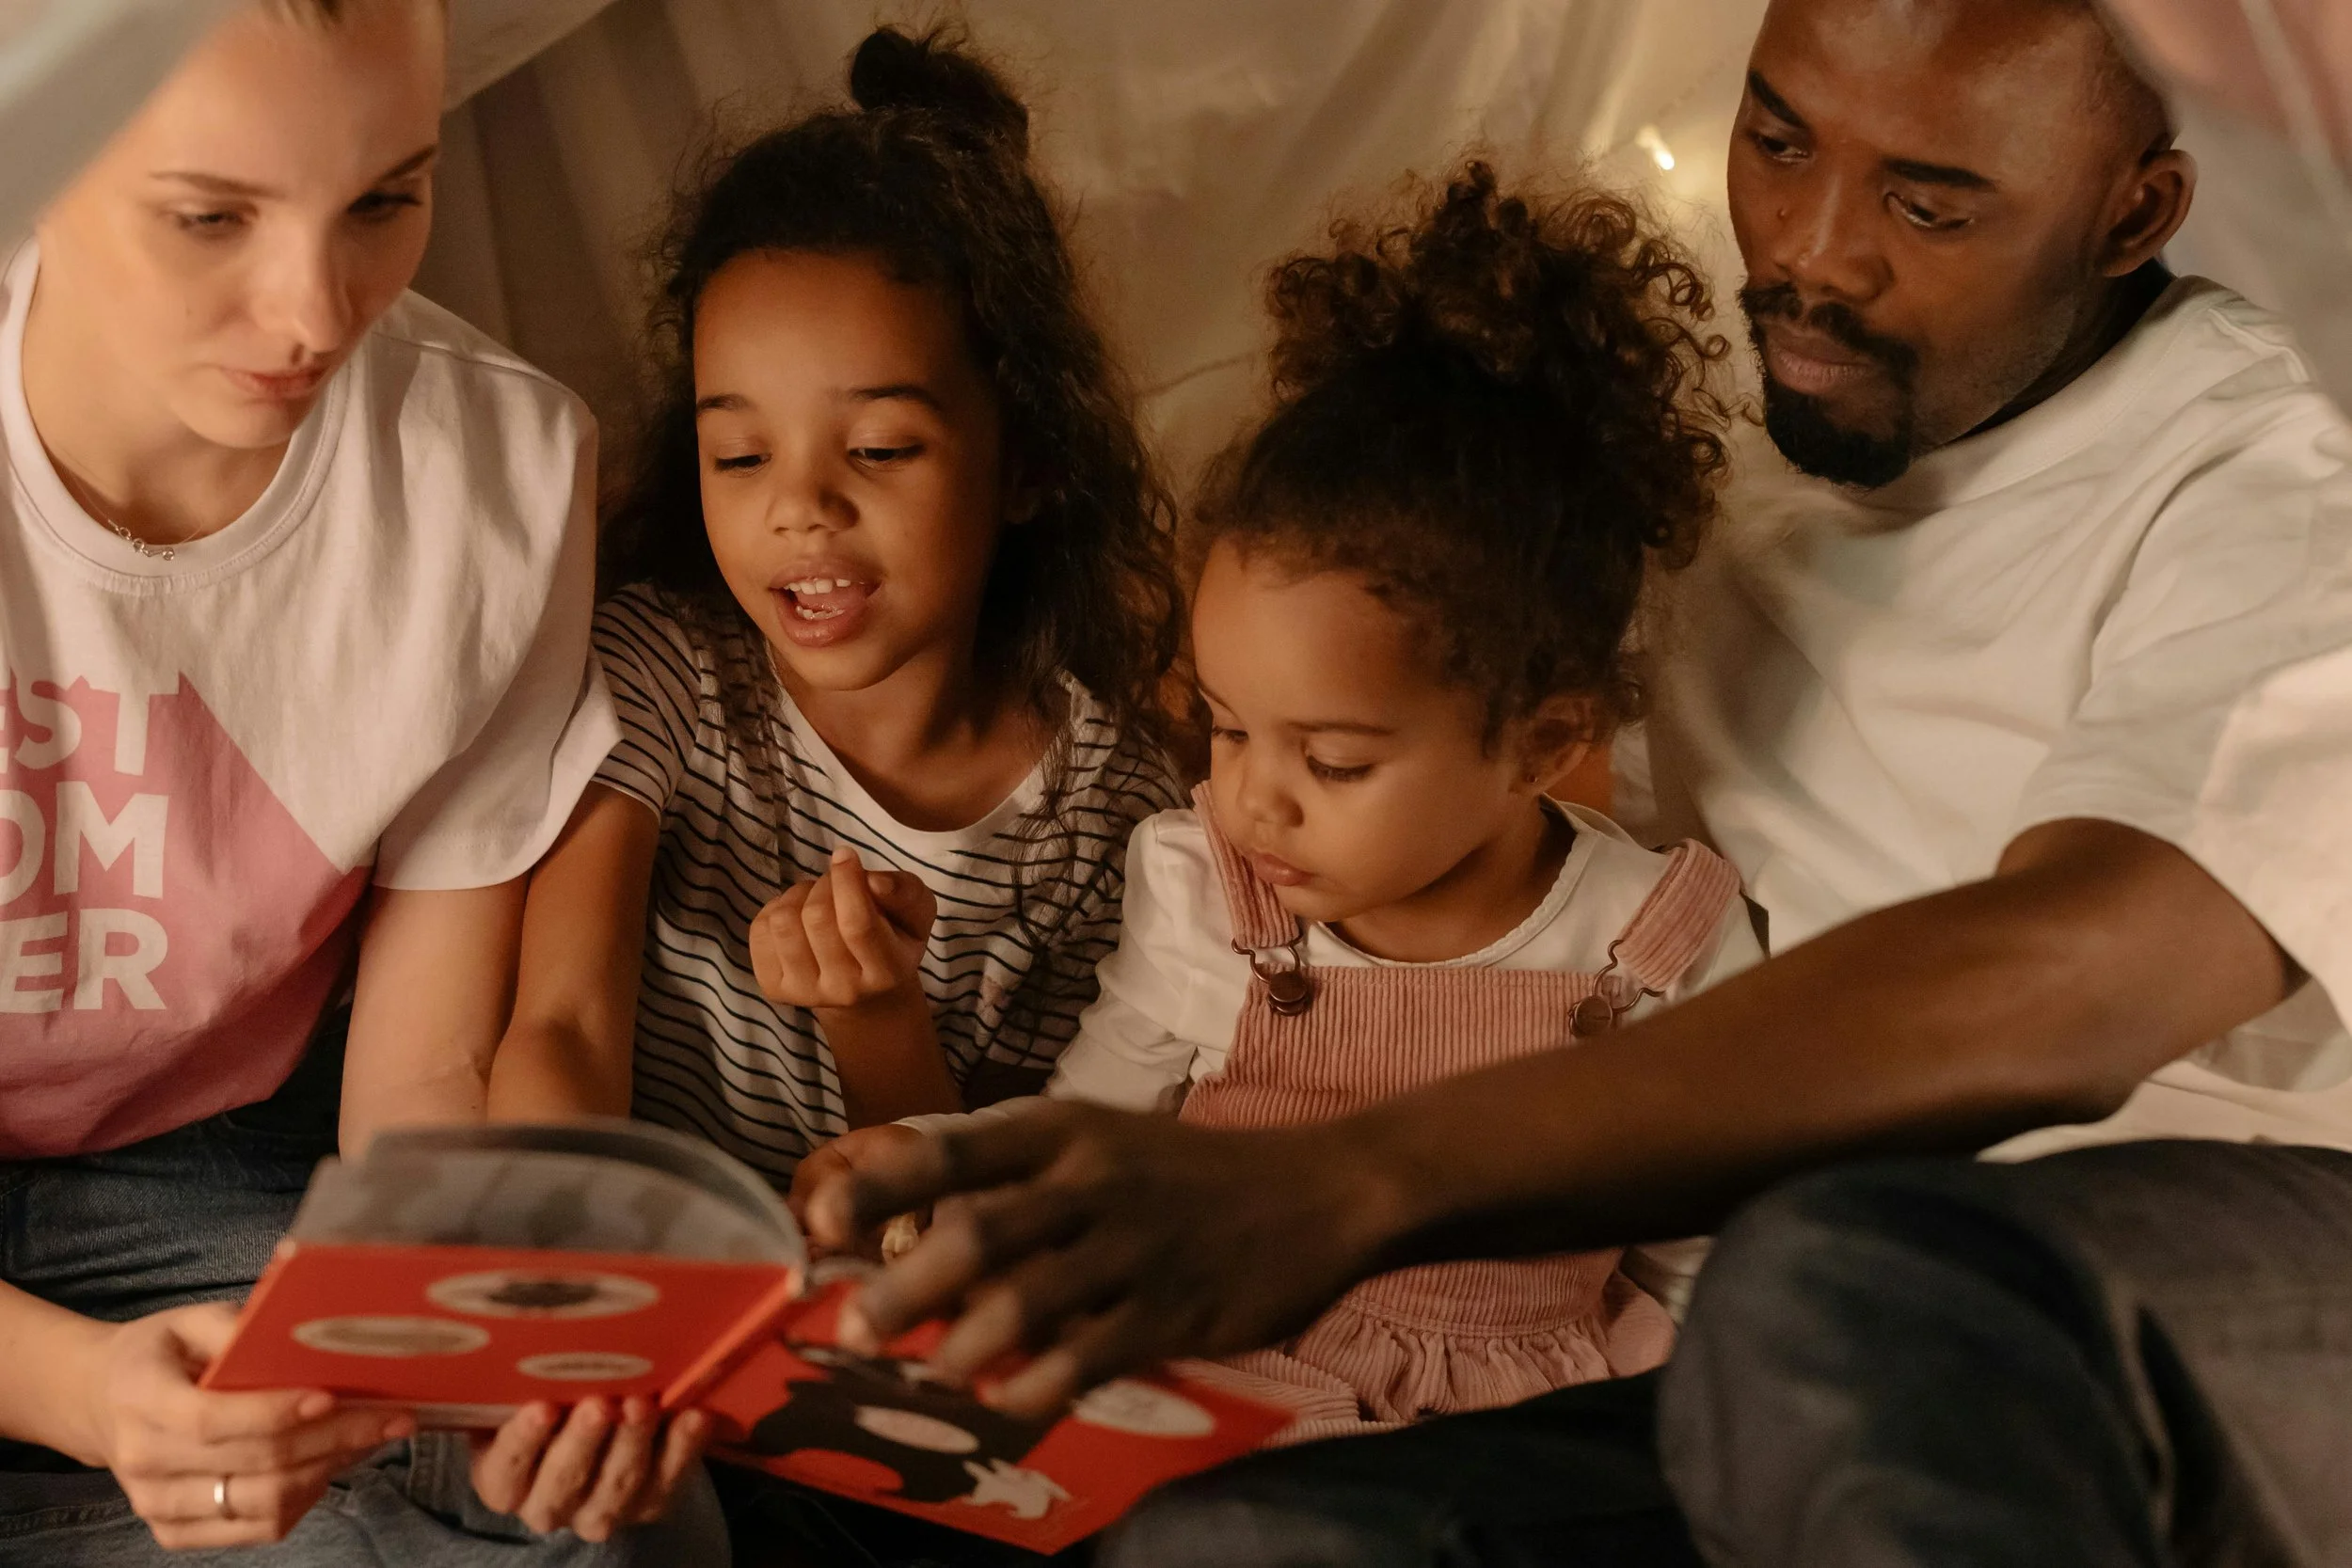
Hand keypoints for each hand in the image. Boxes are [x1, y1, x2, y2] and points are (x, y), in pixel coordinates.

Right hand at [83, 1303, 410, 1548]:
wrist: (102, 1402)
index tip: (332, 1395)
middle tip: (390, 1416)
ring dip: (329, 1469)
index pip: (212, 1419)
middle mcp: (144, 1461)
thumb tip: (305, 1332)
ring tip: (372, 1438)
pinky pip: (256, 1528)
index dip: (275, 1412)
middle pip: (254, 1463)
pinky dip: (305, 1500)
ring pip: (263, 1502)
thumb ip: (238, 1328)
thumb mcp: (190, 1320)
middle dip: (334, 1438)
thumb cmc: (161, 1353)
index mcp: (141, 1399)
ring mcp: (157, 1505)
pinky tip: (332, 1465)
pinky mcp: (176, 1532)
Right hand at [470, 1397, 709, 1540]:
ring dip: (632, 1442)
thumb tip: (531, 1332)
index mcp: (504, 1481)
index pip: (507, 1468)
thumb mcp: (522, 1393)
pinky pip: (668, 1480)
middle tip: (600, 1404)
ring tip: (643, 1404)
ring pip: (617, 1486)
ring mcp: (601, 1510)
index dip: (524, 1440)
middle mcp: (548, 1505)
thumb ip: (521, 1380)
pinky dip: (682, 1447)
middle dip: (584, 1442)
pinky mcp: (649, 1503)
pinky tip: (692, 1416)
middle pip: (564, 1482)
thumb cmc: (548, 1399)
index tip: (542, 1407)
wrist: (594, 1430)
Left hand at [751, 848, 935, 1012]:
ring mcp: (805, 993)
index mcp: (887, 972)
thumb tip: (873, 882)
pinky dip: (776, 909)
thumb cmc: (893, 940)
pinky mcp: (774, 988)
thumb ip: (905, 893)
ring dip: (799, 894)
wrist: (866, 994)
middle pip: (817, 918)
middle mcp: (845, 990)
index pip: (857, 923)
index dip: (846, 881)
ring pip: (783, 923)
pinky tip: (798, 916)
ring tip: (818, 898)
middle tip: (837, 881)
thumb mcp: (916, 913)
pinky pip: (759, 930)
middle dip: (824, 883)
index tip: (845, 855)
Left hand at [797, 1102, 1403, 1416]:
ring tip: (932, 1374)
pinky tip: (1010, 1404)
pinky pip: (1087, 1358)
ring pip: (1025, 1304)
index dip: (880, 1184)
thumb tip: (912, 1233)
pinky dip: (1036, 1389)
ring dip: (961, 1348)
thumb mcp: (1101, 1145)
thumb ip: (1017, 1183)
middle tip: (855, 1329)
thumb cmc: (1184, 1173)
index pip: (954, 1150)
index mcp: (1063, 1132)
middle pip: (977, 1234)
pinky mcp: (1171, 1310)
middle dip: (904, 1289)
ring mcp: (1133, 1249)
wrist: (1316, 1192)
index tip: (820, 1218)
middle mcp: (1091, 1183)